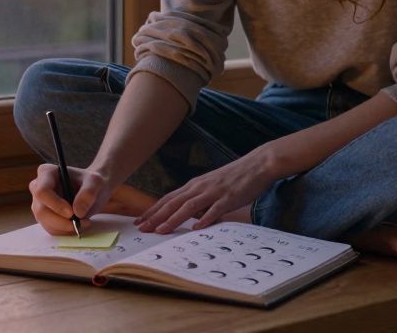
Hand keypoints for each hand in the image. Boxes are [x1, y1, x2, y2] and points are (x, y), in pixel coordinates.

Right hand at [28, 163, 114, 235]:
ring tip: (84, 222)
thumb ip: (88, 193)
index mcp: (46, 173)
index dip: (55, 204)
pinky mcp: (45, 217)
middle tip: (80, 222)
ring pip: (45, 222)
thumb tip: (77, 212)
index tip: (71, 213)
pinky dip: (65, 231)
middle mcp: (38, 187)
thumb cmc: (91, 182)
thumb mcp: (95, 182)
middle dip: (61, 221)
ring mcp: (39, 203)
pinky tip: (77, 224)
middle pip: (41, 210)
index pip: (42, 191)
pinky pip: (51, 229)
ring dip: (65, 227)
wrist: (93, 191)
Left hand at [135, 149, 278, 232]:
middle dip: (156, 216)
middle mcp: (200, 187)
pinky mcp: (229, 197)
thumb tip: (188, 216)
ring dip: (173, 219)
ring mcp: (214, 192)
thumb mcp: (211, 187)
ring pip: (189, 206)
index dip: (153, 210)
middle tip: (142, 229)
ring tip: (161, 231)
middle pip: (173, 202)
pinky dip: (205, 218)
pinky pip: (215, 209)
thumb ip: (199, 200)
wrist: (257, 165)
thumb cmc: (234, 178)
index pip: (168, 198)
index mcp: (194, 185)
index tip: (139, 221)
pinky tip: (196, 228)